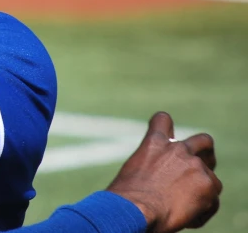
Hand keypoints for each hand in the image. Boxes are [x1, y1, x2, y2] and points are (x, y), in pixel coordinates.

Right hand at [107, 112, 220, 232]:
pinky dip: (202, 211)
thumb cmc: (126, 197)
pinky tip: (188, 219)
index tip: (168, 141)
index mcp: (155, 143)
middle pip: (204, 141)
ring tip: (189, 206)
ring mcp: (195, 165)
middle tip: (200, 168)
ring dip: (202, 190)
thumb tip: (160, 180)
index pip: (163, 120)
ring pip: (212, 177)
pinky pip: (213, 201)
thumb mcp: (134, 171)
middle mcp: (178, 149)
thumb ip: (152, 167)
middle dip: (206, 153)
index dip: (167, 128)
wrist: (137, 209)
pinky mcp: (208, 184)